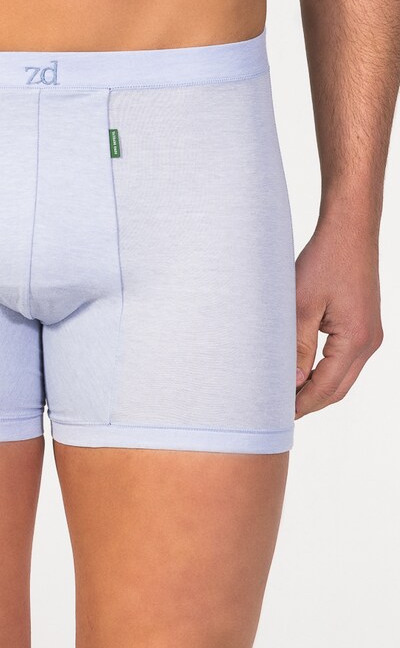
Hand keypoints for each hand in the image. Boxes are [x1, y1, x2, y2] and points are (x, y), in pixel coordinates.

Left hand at [294, 223, 383, 418]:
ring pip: (342, 376)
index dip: (302, 404)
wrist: (349, 232)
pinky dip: (324, 370)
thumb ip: (297, 346)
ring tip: (285, 395)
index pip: (326, 387)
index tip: (277, 415)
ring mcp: (370, 334)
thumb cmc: (325, 261)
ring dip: (317, 387)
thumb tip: (292, 383)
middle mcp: (369, 342)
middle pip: (338, 388)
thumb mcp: (302, 304)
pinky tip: (301, 371)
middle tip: (277, 411)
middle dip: (309, 402)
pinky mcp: (364, 325)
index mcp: (356, 340)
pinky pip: (345, 359)